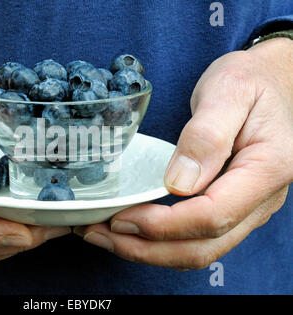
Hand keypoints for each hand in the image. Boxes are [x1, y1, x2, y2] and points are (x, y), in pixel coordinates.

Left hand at [75, 38, 292, 269]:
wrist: (268, 81)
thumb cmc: (249, 81)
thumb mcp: (228, 91)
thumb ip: (206, 136)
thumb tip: (178, 184)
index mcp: (267, 169)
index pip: (213, 216)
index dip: (163, 225)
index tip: (122, 217)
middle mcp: (262, 200)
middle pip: (203, 246)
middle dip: (147, 249)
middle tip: (100, 234)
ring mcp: (248, 208)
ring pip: (199, 251)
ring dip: (149, 251)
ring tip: (106, 236)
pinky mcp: (231, 207)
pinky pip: (196, 238)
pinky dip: (160, 241)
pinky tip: (131, 230)